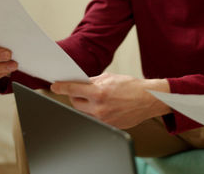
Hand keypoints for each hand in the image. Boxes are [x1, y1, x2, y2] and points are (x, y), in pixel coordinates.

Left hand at [50, 72, 170, 128]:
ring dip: (86, 104)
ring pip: (84, 111)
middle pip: (76, 102)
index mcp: (99, 92)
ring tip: (96, 98)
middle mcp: (100, 107)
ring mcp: (104, 118)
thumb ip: (93, 81)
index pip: (73, 89)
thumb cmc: (132, 86)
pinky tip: (106, 105)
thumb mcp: (111, 78)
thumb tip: (80, 83)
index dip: (62, 87)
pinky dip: (96, 111)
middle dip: (76, 95)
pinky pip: (95, 118)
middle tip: (81, 91)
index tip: (55, 86)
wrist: (148, 99)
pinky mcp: (109, 125)